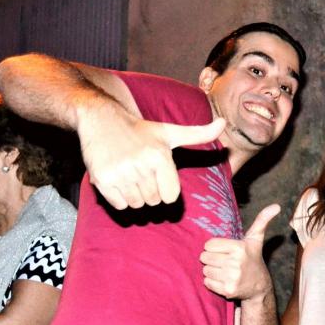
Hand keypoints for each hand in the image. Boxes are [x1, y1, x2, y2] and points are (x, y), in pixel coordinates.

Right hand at [78, 106, 225, 209]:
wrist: (101, 118)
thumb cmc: (140, 130)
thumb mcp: (171, 132)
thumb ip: (199, 134)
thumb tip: (224, 124)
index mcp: (160, 156)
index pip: (170, 197)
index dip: (165, 190)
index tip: (156, 174)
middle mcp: (140, 165)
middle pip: (153, 201)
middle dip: (149, 191)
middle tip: (140, 172)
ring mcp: (120, 173)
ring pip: (137, 205)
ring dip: (134, 196)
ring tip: (129, 174)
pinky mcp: (102, 180)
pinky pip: (119, 205)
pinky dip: (119, 198)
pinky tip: (117, 179)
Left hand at [200, 204, 279, 299]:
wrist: (259, 286)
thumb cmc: (253, 258)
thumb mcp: (256, 239)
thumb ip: (262, 221)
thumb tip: (276, 206)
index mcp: (239, 248)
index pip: (209, 244)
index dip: (214, 248)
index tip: (225, 251)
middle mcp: (235, 263)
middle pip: (205, 257)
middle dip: (212, 259)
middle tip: (225, 262)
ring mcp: (232, 278)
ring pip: (205, 270)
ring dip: (212, 271)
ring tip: (225, 271)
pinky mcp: (227, 290)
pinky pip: (207, 282)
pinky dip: (213, 282)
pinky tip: (224, 280)